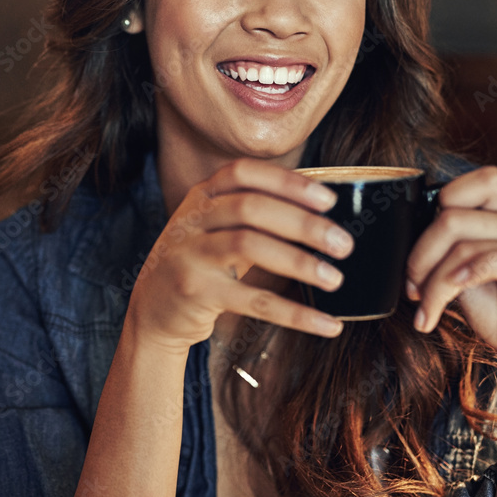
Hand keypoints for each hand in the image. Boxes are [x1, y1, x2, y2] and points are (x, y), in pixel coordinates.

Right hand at [127, 158, 353, 351]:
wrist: (152, 310)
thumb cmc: (201, 263)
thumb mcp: (217, 228)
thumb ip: (255, 213)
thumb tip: (323, 213)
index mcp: (202, 196)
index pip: (244, 173)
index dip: (288, 182)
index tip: (329, 200)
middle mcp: (192, 219)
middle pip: (252, 208)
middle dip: (303, 224)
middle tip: (344, 244)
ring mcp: (189, 254)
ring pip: (249, 246)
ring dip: (298, 262)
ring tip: (335, 279)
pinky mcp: (194, 292)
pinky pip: (253, 301)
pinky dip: (295, 313)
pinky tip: (327, 323)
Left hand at [406, 166, 496, 396]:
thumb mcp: (460, 275)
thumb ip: (445, 249)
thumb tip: (403, 235)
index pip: (482, 179)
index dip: (443, 202)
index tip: (422, 250)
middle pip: (454, 216)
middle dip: (420, 256)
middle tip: (412, 290)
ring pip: (468, 243)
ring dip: (434, 281)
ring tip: (426, 309)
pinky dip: (469, 275)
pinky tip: (454, 296)